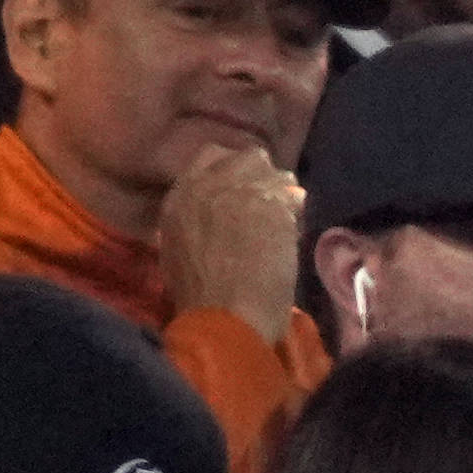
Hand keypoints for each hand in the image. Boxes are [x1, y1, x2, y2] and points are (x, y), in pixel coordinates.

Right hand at [158, 146, 307, 341]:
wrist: (222, 316)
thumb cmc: (196, 295)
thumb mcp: (176, 248)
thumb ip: (193, 219)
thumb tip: (213, 212)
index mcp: (182, 195)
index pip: (210, 156)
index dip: (231, 167)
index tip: (241, 183)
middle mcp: (211, 184)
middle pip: (246, 157)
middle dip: (260, 173)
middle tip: (267, 196)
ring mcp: (245, 192)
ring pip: (274, 173)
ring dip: (281, 188)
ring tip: (286, 209)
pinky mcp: (275, 208)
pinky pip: (292, 196)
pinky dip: (295, 208)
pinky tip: (296, 224)